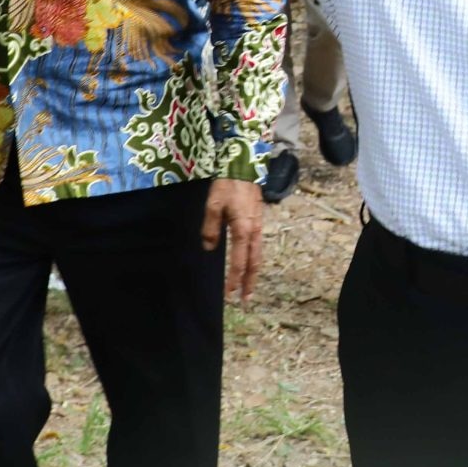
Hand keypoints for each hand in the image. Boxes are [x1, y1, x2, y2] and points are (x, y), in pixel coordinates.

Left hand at [200, 179, 263, 304]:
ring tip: (248, 286)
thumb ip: (210, 228)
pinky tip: (248, 262)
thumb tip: (209, 247)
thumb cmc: (227, 185)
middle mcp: (254, 231)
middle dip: (250, 282)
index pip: (240, 262)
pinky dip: (254, 259)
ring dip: (253, 272)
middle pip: (255, 262)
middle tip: (246, 300)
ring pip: (258, 255)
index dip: (234, 279)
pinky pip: (257, 245)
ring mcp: (258, 226)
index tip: (229, 294)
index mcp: (243, 230)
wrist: (243, 167)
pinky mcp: (258, 220)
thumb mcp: (213, 205)